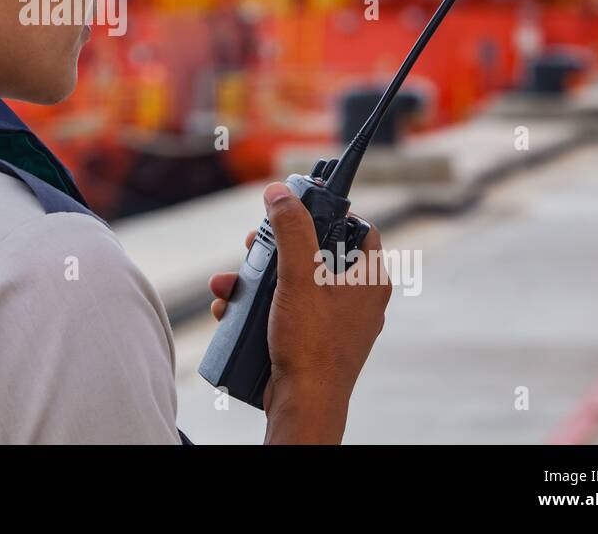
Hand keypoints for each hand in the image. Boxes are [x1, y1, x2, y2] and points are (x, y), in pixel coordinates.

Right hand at [208, 182, 391, 443]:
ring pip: (294, 282)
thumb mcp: (298, 278)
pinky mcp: (311, 340)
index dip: (327, 213)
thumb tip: (280, 192)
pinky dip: (258, 305)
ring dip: (257, 278)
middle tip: (254, 245)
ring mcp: (334, 321)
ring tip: (229, 282)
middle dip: (275, 248)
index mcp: (368, 280)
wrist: (303, 406)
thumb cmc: (312, 346)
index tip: (296, 209)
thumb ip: (291, 230)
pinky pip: (286, 310)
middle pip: (316, 253)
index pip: (357, 228)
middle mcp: (357, 299)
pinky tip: (229, 307)